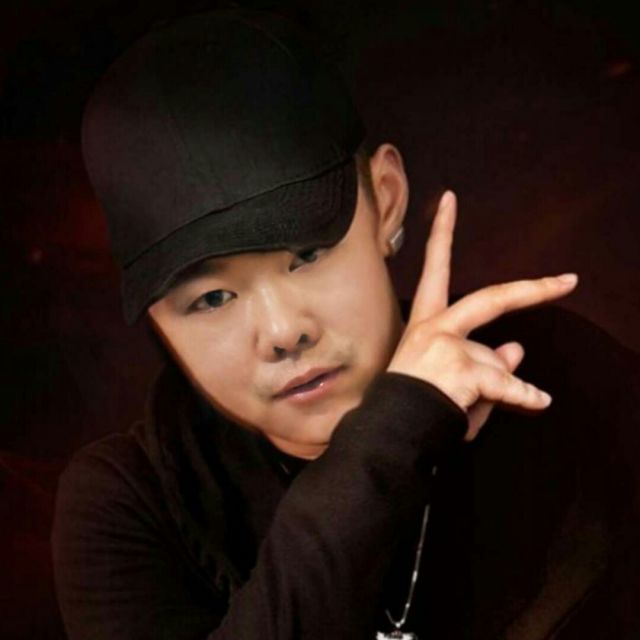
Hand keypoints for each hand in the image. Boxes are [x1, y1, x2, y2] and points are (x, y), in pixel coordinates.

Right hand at [387, 191, 578, 440]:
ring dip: (502, 386)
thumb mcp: (451, 375)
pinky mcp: (460, 368)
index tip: (449, 200)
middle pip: (490, 298)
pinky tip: (540, 400)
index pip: (434, 269)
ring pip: (494, 359)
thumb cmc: (414, 403)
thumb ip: (487, 360)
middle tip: (567, 282)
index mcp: (425, 322)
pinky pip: (505, 384)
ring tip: (505, 403)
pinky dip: (525, 396)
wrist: (389, 430)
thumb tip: (516, 347)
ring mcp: (446, 345)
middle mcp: (433, 326)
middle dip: (531, 291)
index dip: (442, 233)